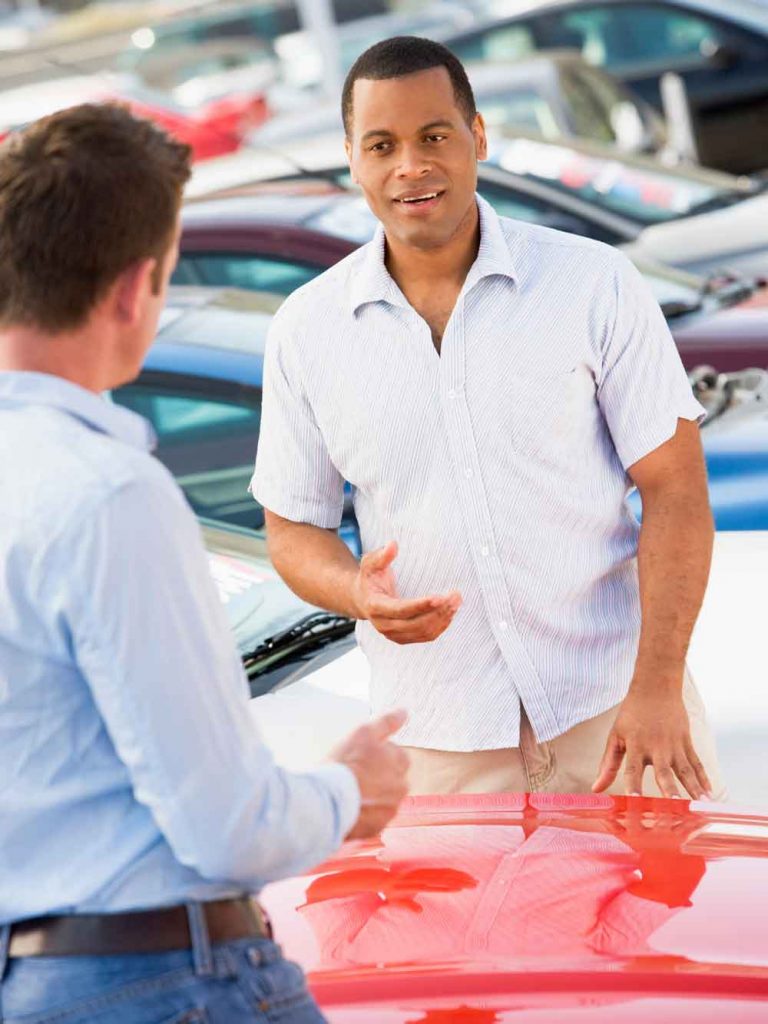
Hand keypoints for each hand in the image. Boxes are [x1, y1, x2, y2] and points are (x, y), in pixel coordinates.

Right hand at [332, 709, 409, 839]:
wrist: (328, 802)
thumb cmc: (345, 764)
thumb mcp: (364, 733)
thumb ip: (387, 722)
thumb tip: (405, 711)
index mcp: (400, 763)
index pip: (397, 754)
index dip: (377, 754)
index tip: (361, 756)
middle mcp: (400, 788)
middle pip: (391, 778)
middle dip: (377, 775)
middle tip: (353, 773)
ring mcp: (390, 810)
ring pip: (382, 798)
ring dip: (371, 794)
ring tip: (349, 790)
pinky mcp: (377, 828)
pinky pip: (373, 818)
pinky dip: (364, 813)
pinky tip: (348, 806)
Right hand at [351, 541, 461, 643]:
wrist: (362, 599)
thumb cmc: (370, 578)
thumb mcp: (371, 563)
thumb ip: (382, 555)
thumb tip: (393, 545)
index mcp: (375, 606)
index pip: (401, 609)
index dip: (421, 605)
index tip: (440, 597)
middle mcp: (383, 624)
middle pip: (415, 624)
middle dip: (438, 611)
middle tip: (455, 596)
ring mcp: (393, 634)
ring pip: (423, 632)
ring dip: (442, 619)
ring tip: (456, 602)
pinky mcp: (403, 638)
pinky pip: (425, 636)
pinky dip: (440, 626)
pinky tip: (450, 613)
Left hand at [592, 684, 712, 799]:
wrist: (655, 688)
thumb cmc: (632, 714)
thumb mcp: (616, 736)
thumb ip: (608, 764)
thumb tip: (596, 789)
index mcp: (636, 746)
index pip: (633, 769)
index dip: (633, 785)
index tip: (634, 800)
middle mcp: (656, 747)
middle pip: (664, 772)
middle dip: (670, 790)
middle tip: (676, 805)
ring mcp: (674, 745)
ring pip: (686, 770)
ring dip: (694, 788)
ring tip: (702, 806)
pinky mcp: (686, 741)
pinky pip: (696, 763)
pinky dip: (703, 778)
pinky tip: (709, 794)